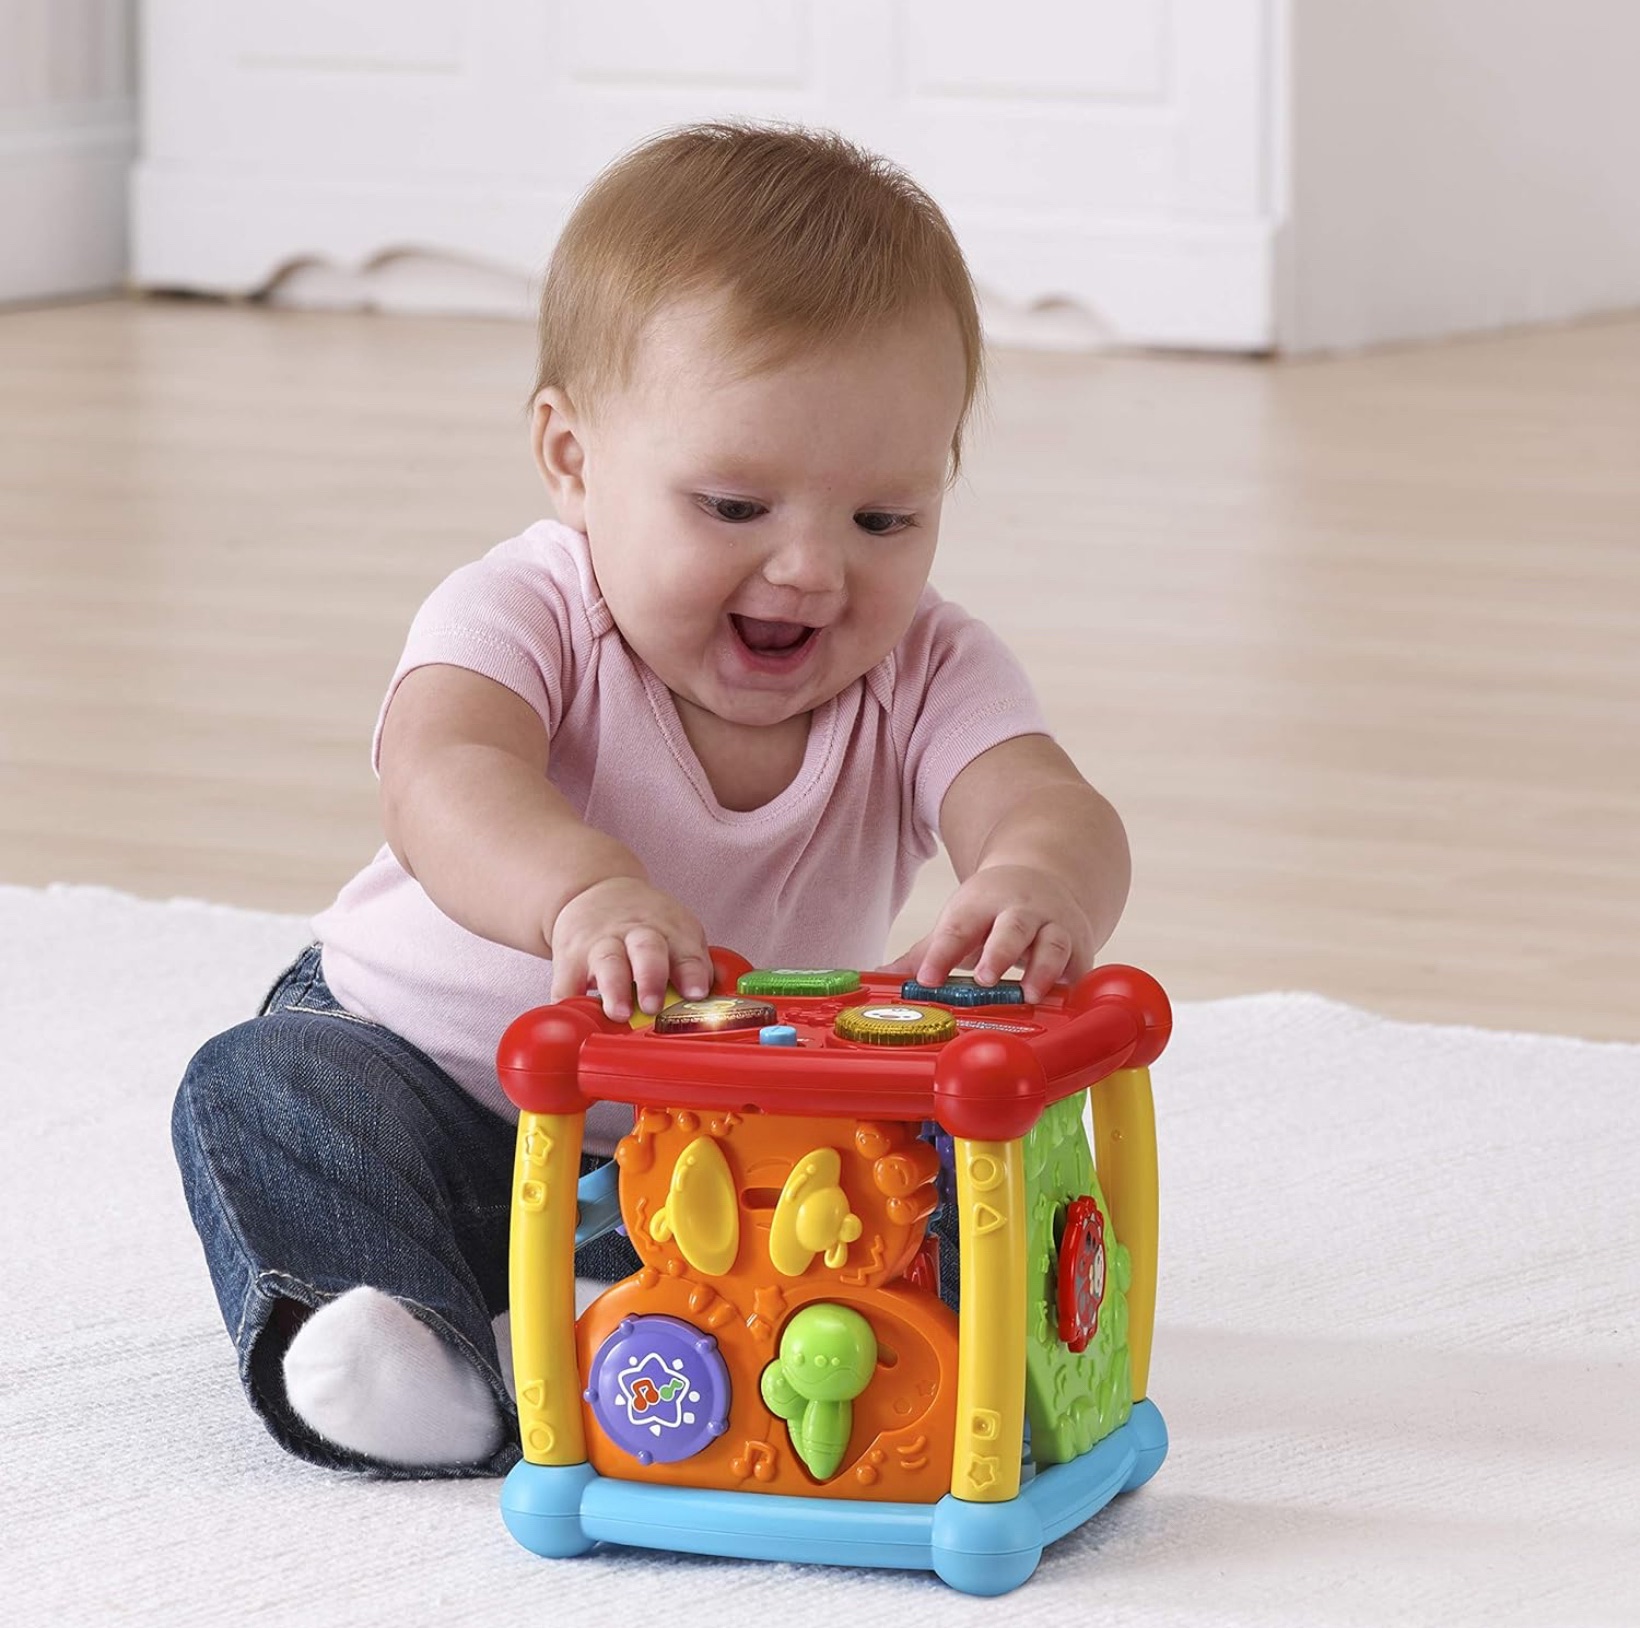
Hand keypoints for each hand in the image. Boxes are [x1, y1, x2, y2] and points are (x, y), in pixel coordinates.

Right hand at [548, 877, 713, 1018]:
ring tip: (618, 1013)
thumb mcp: (679, 932)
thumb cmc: (646, 924)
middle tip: (653, 1006)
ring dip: (615, 989)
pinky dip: (569, 1000)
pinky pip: (567, 982)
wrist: (597, 891)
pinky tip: (575, 1015)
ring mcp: (601, 944)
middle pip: (647, 951)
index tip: (697, 993)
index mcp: (672, 932)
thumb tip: (720, 996)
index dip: (692, 973)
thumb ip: (695, 965)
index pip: (687, 953)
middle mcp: (637, 934)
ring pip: (609, 962)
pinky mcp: (570, 958)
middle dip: (651, 978)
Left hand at [887, 865, 1094, 1004]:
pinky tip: (1066, 1007)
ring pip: (1053, 944)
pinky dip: (1073, 986)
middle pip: (1012, 928)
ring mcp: (1054, 926)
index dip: (941, 955)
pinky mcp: (1080, 947)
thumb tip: (879, 978)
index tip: (925, 981)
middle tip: (984, 978)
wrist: (1045, 876)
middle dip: (999, 953)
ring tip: (1030, 994)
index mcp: (982, 903)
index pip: (959, 927)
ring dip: (1043, 969)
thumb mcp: (960, 920)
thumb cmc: (993, 909)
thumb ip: (925, 953)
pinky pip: (1080, 967)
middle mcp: (1021, 911)